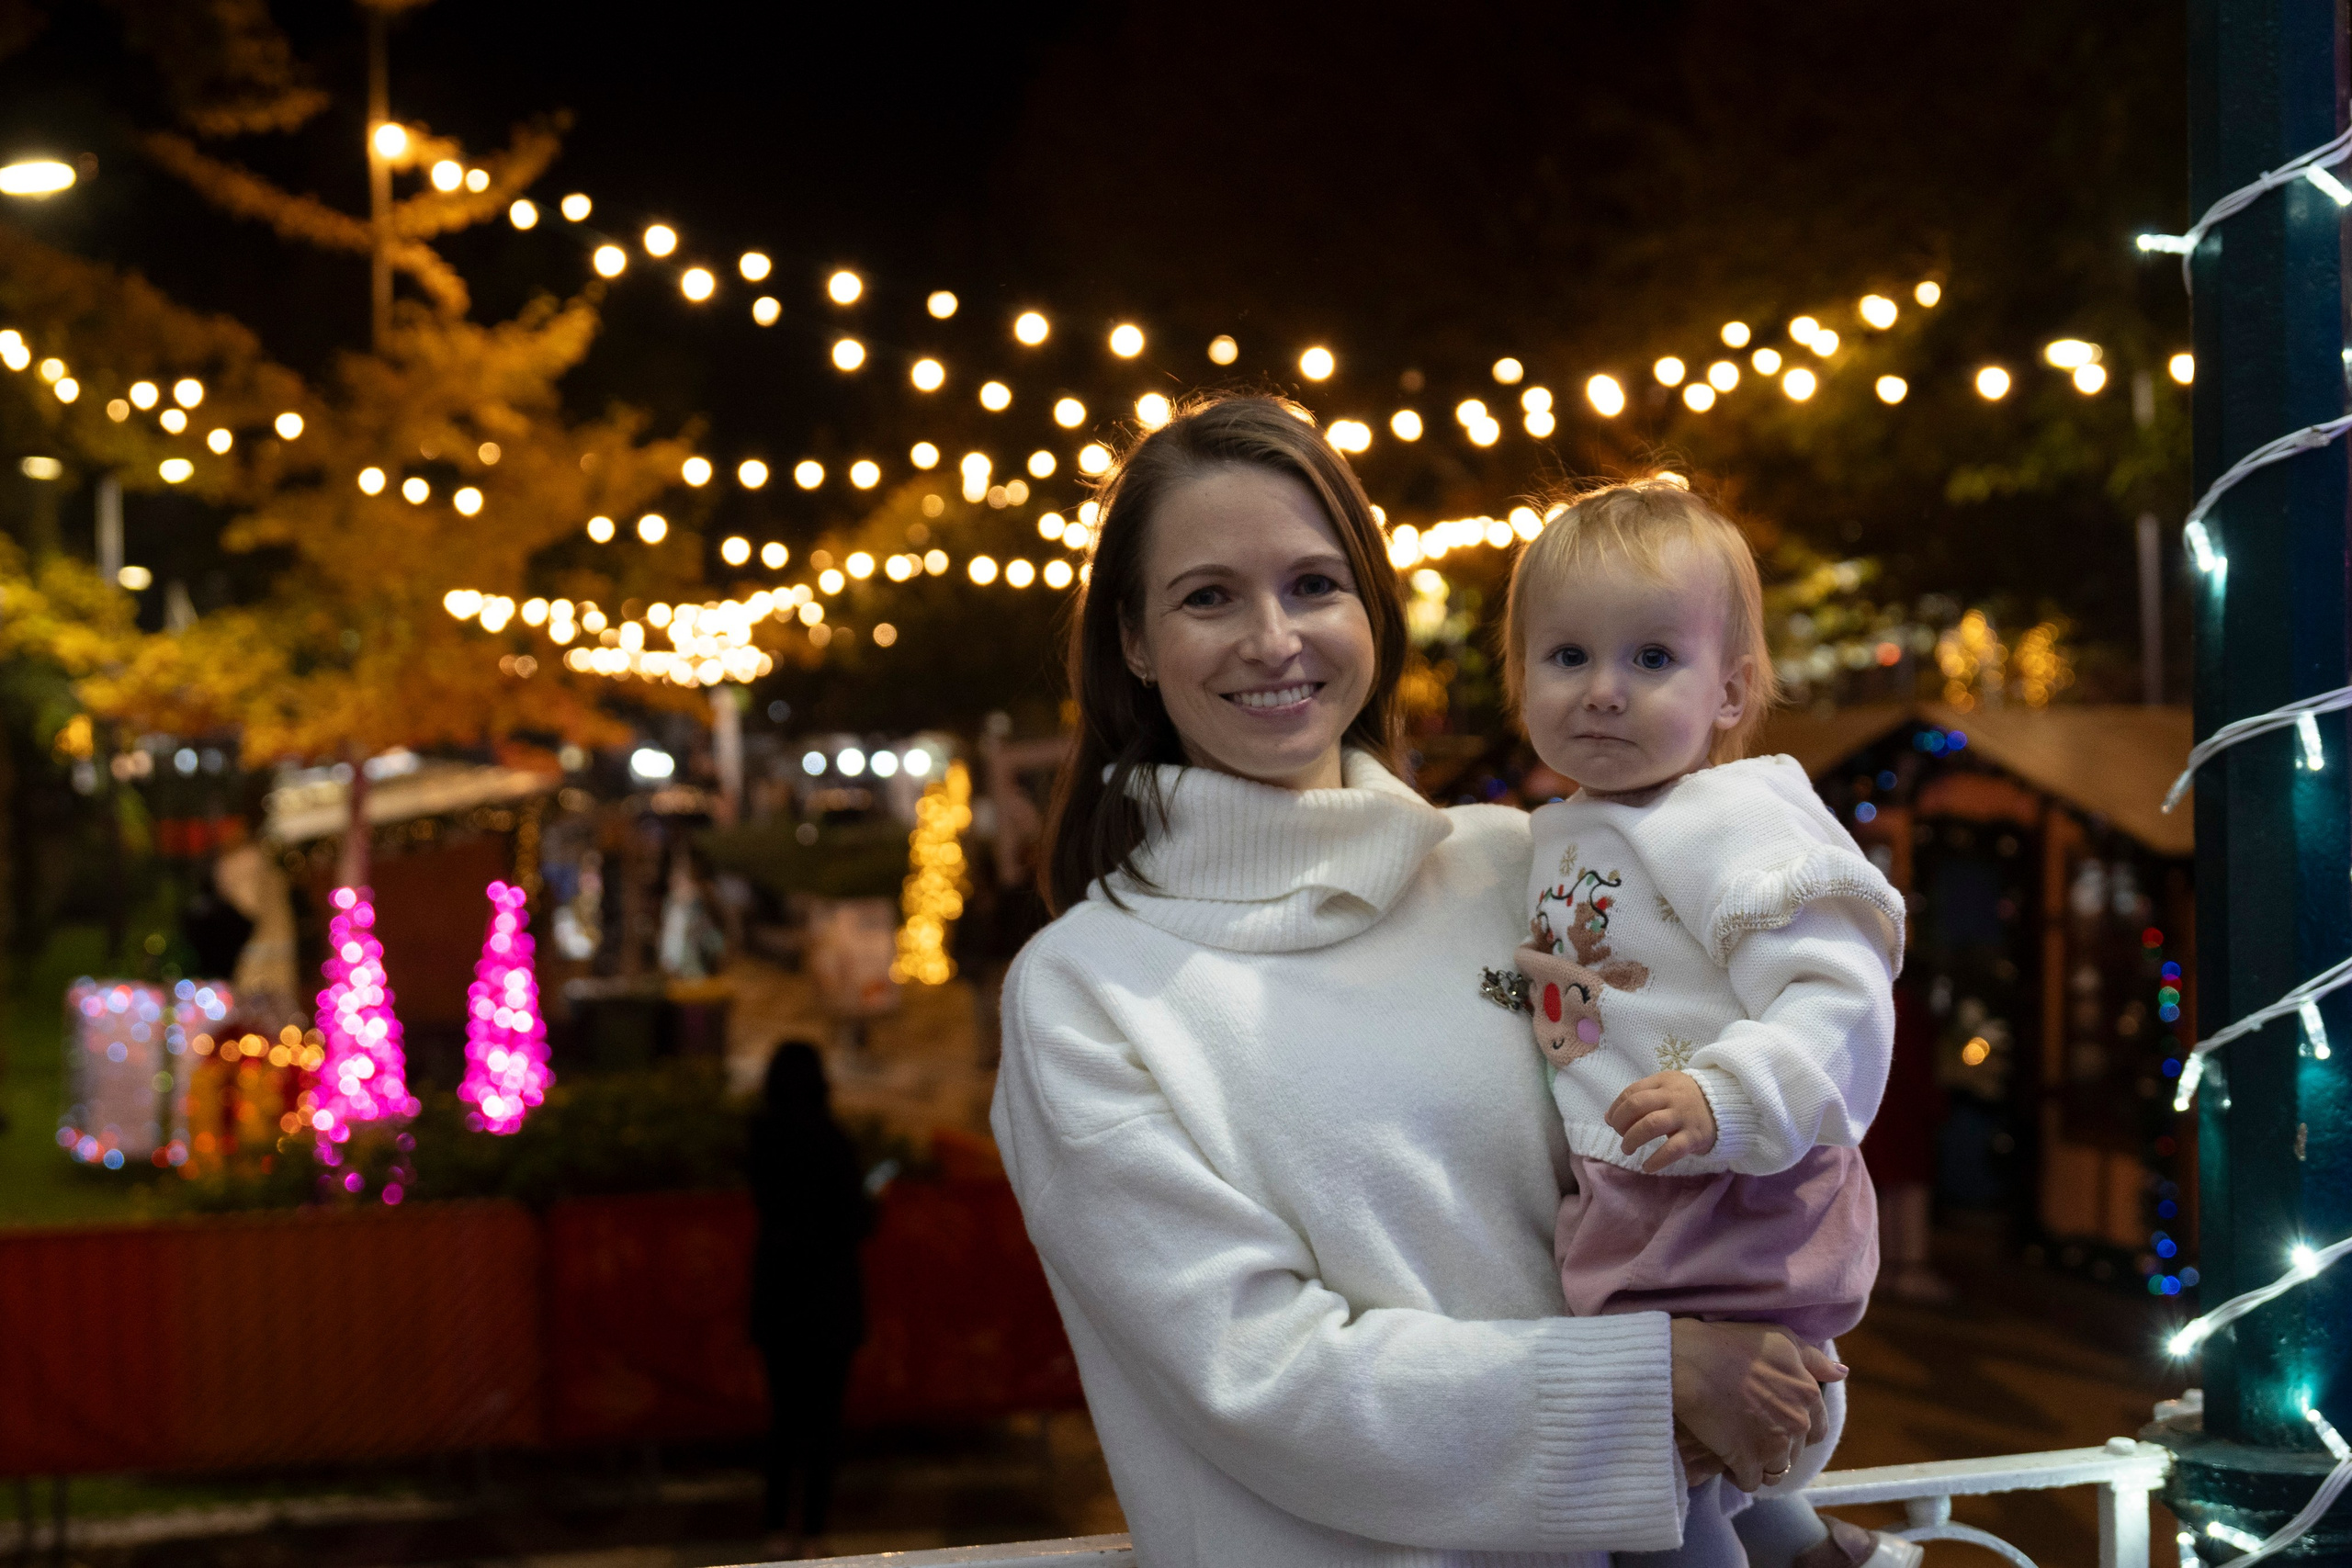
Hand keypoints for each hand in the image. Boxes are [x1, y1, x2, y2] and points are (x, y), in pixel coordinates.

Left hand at [1606, 1071, 1717, 1170]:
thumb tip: (1609, 1117)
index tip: (1612, 1121)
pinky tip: (1647, 1166)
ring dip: (1632, 1139)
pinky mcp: (1695, 1136)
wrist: (1727, 1106)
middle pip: (1637, 1105)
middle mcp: (1673, 1096)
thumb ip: (1640, 1098)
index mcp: (1663, 1081)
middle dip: (1620, 1123)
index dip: (1616, 1108)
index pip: (1631, 1092)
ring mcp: (1684, 1115)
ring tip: (1627, 1149)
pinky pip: (1672, 1149)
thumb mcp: (1666, 1089)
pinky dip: (1656, 1160)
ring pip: (1650, 1125)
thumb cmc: (1688, 1099)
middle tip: (1620, 1135)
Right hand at [1669, 1319, 1844, 1492]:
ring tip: (1737, 1448)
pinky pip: (1750, 1482)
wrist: (1689, 1362)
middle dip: (1777, 1447)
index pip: (1817, 1428)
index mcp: (1808, 1393)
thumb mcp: (1779, 1338)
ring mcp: (1774, 1445)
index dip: (1795, 1428)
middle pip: (1795, 1452)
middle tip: (1750, 1431)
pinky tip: (1724, 1459)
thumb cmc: (1729, 1343)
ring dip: (1759, 1465)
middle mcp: (1798, 1422)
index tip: (1773, 1421)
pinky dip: (1738, 1475)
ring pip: (1775, 1471)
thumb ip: (1812, 1358)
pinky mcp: (1748, 1462)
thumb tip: (1842, 1374)